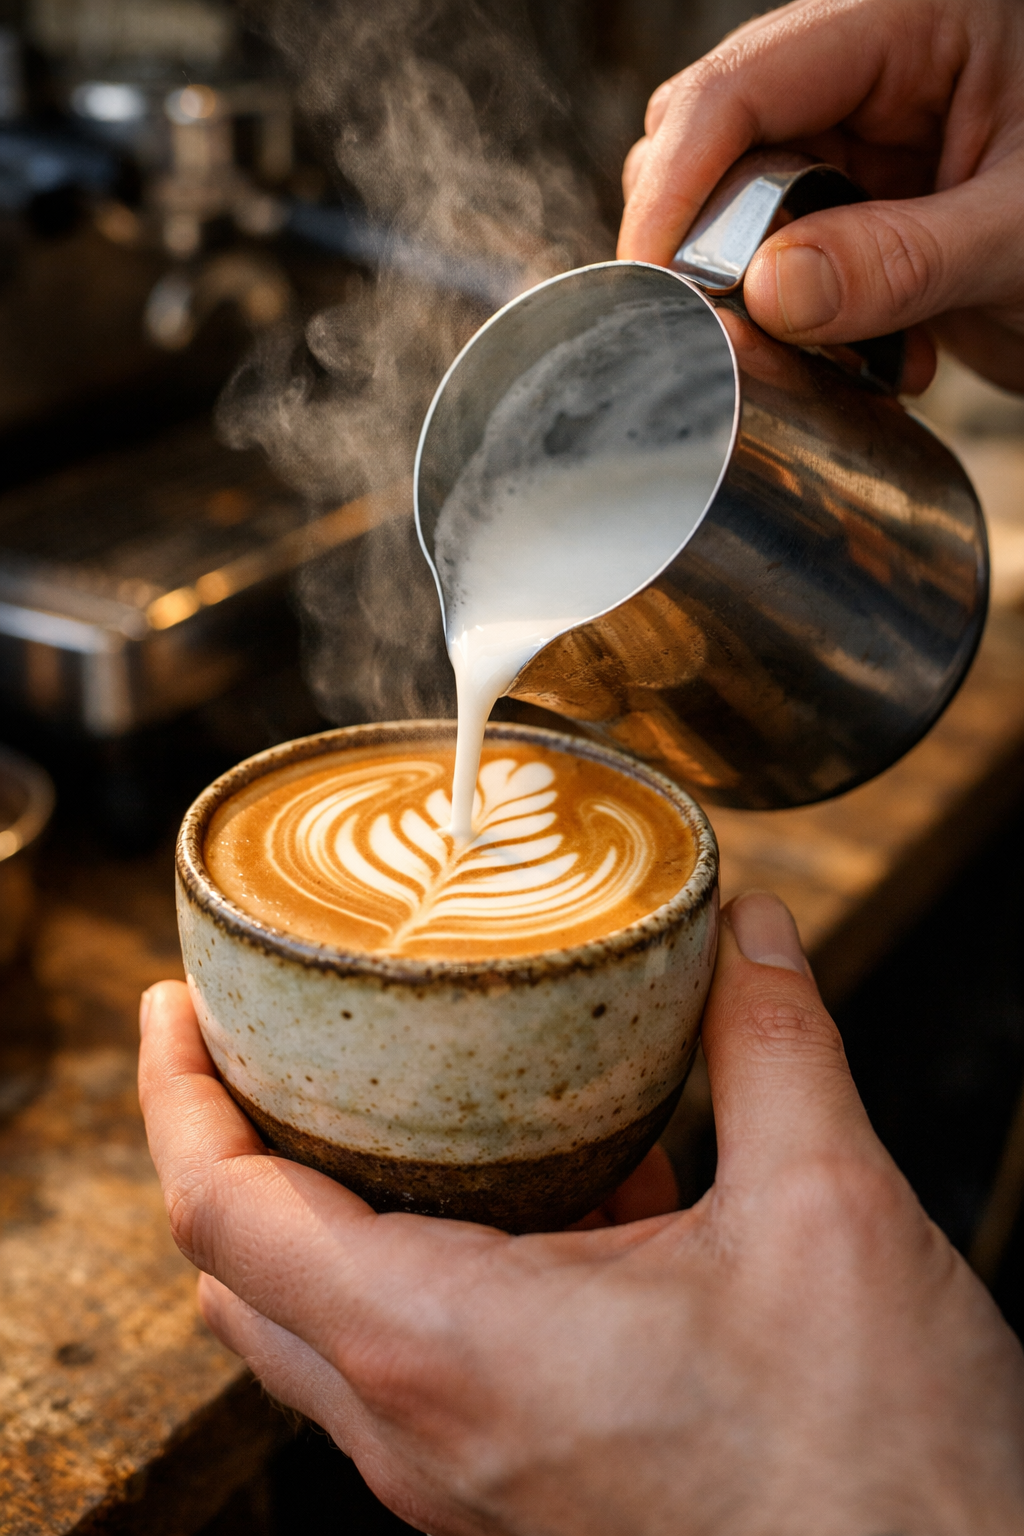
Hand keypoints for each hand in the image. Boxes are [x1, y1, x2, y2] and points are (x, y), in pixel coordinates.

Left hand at [138, 893, 1023, 1535]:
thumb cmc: (871, 1462)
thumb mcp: (826, 1209)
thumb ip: (770, 1042)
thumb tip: (748, 931)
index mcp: (445, 1345)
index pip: (224, 1210)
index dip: (175, 1095)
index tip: (173, 1008)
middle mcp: (421, 1429)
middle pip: (240, 1271)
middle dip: (224, 1144)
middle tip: (255, 1038)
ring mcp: (458, 1476)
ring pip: (308, 1330)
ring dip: (309, 1210)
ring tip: (373, 1098)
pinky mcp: (514, 1490)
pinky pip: (403, 1368)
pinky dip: (411, 1265)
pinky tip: (538, 1194)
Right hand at [618, 0, 1023, 395]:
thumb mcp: (1021, 232)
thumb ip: (900, 259)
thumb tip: (767, 295)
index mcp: (909, 20)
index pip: (739, 86)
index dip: (677, 187)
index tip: (648, 288)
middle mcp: (867, 70)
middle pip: (715, 143)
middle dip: (707, 249)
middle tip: (737, 337)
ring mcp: (859, 140)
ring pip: (736, 211)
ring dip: (763, 300)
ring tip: (838, 357)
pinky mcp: (860, 206)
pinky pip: (784, 260)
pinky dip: (809, 328)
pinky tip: (877, 361)